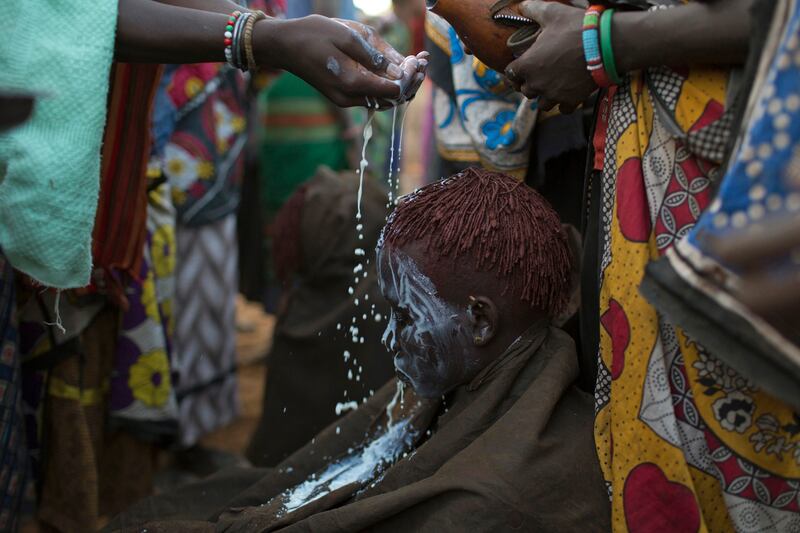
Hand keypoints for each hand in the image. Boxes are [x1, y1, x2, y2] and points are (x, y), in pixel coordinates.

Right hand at [256, 16, 426, 107]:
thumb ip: (375, 55)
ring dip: (401, 85)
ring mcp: (346, 101)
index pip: (394, 90)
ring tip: (415, 63)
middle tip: (423, 61)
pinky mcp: (344, 97)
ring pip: (384, 101)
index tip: (418, 58)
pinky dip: (386, 86)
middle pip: (392, 100)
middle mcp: (350, 99)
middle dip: (411, 82)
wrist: (285, 45)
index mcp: (352, 84)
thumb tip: (399, 70)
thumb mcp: (347, 36)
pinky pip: (372, 97)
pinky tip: (396, 69)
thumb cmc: (314, 34)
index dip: (410, 76)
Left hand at [504, 0, 595, 112]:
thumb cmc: (576, 28)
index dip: (514, 72)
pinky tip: (569, 94)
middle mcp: (537, 84)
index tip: (519, 69)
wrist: (605, 45)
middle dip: (531, 84)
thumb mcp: (553, 13)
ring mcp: (554, 95)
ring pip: (543, 104)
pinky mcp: (571, 101)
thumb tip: (522, 5)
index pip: (510, 75)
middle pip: (526, 91)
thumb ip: (534, 9)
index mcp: (527, 65)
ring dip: (546, 96)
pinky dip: (565, 104)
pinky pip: (563, 109)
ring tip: (553, 86)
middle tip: (539, 75)